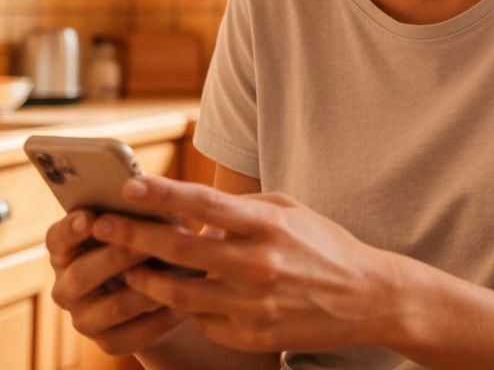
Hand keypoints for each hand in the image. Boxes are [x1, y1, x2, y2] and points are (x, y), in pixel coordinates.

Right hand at [46, 209, 186, 355]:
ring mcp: (86, 318)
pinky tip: (186, 302)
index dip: (70, 229)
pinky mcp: (111, 343)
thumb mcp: (146, 222)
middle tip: (148, 243)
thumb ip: (142, 210)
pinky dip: (163, 316)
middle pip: (82, 273)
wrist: (169, 289)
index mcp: (69, 250)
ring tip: (180, 271)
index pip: (57, 238)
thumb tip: (153, 191)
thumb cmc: (155, 240)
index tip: (89, 217)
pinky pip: (136, 333)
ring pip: (114, 305)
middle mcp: (68, 287)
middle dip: (117, 256)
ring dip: (148, 288)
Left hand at [90, 176, 402, 352]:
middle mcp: (256, 263)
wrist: (364, 297)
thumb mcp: (290, 210)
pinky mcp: (248, 335)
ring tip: (127, 265)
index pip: (205, 203)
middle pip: (179, 248)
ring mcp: (250, 303)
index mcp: (268, 224)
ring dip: (146, 277)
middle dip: (133, 236)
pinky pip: (200, 319)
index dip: (163, 194)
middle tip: (101, 226)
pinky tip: (174, 293)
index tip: (130, 186)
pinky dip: (184, 304)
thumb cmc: (324, 245)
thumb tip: (196, 214)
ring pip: (178, 292)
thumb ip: (242, 210)